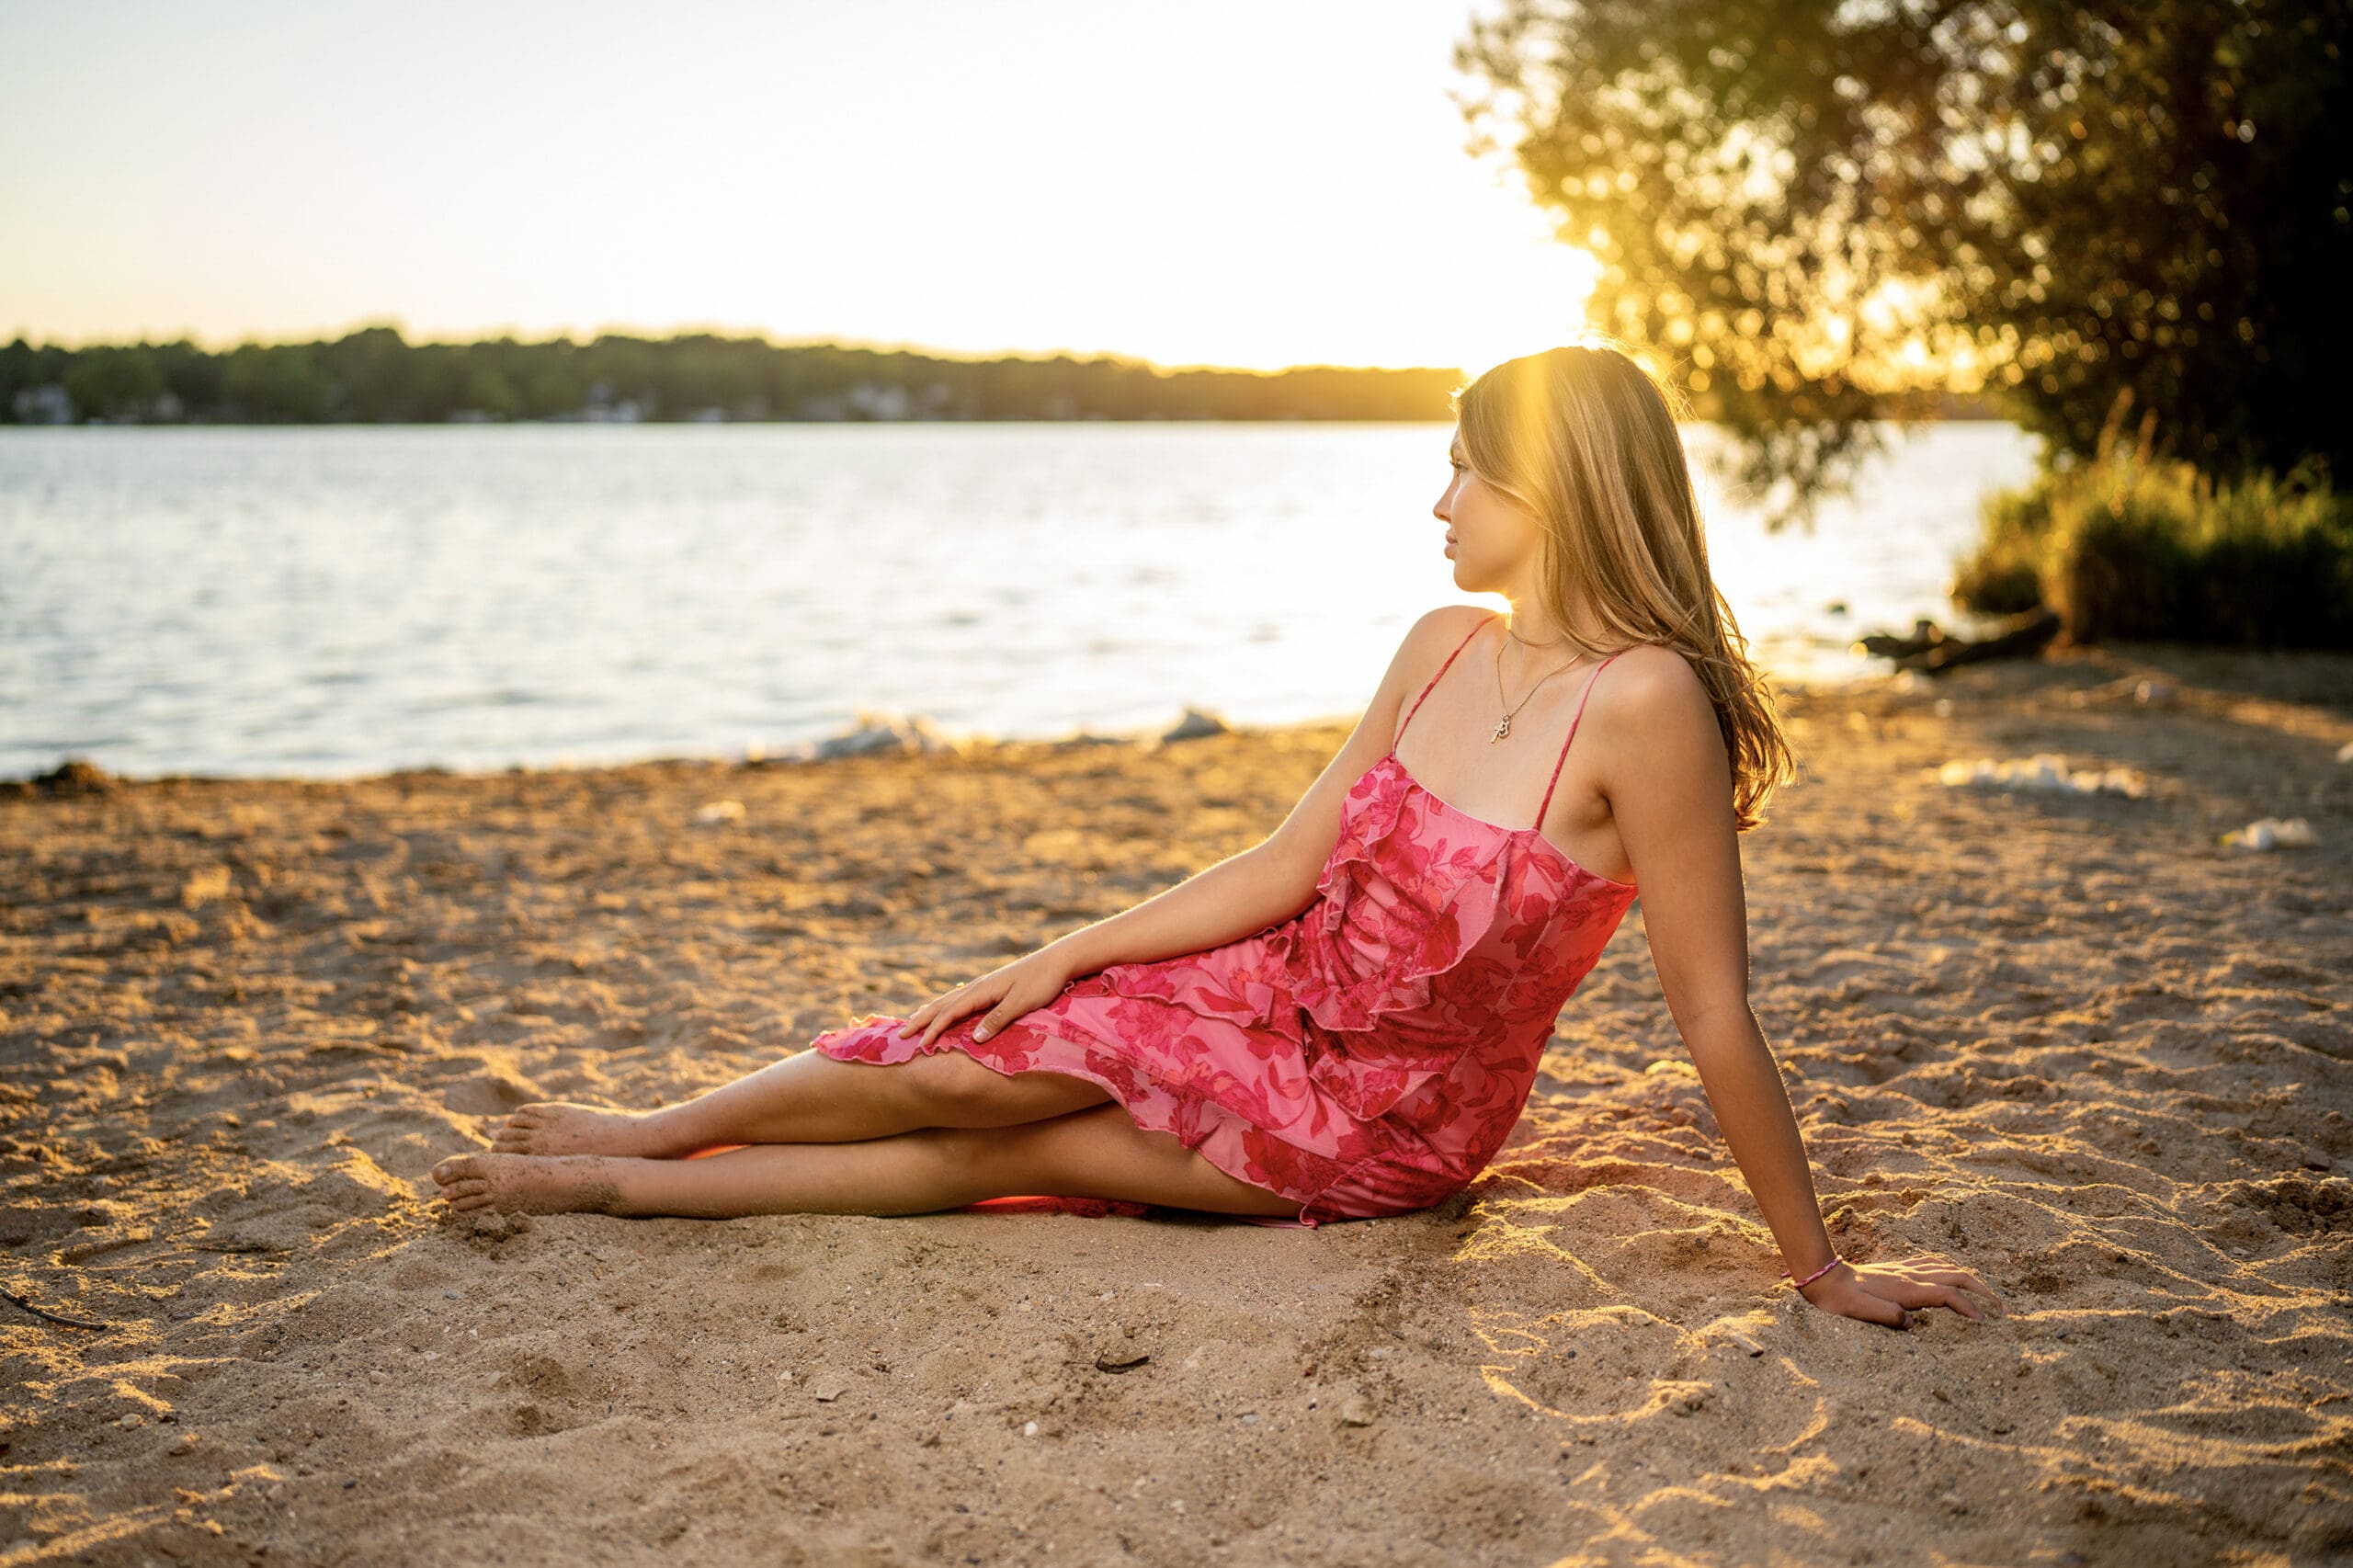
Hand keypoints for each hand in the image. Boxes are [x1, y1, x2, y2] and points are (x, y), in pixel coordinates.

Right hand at [893, 946, 1078, 1050]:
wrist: (1058, 960)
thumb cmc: (1042, 982)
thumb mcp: (1021, 1003)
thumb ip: (998, 1020)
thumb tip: (973, 1039)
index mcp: (982, 991)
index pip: (950, 1013)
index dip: (933, 1030)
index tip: (919, 1046)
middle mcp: (978, 986)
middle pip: (942, 1004)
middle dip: (921, 1020)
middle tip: (900, 1034)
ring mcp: (984, 985)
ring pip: (949, 999)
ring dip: (930, 1011)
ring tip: (913, 1019)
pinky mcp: (992, 986)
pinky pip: (961, 997)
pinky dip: (946, 1004)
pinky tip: (945, 1005)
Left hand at [1796, 1253, 2005, 1328]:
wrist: (1823, 1276)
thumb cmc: (1841, 1300)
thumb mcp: (1861, 1312)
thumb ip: (1888, 1317)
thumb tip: (1912, 1325)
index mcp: (1906, 1288)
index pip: (1948, 1294)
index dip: (1969, 1307)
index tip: (1984, 1323)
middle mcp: (1910, 1275)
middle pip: (1957, 1275)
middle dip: (1982, 1291)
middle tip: (2002, 1309)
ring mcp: (1906, 1269)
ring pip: (1948, 1267)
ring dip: (1971, 1280)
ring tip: (1987, 1296)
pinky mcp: (1899, 1268)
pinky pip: (1933, 1263)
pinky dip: (1951, 1270)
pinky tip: (1954, 1275)